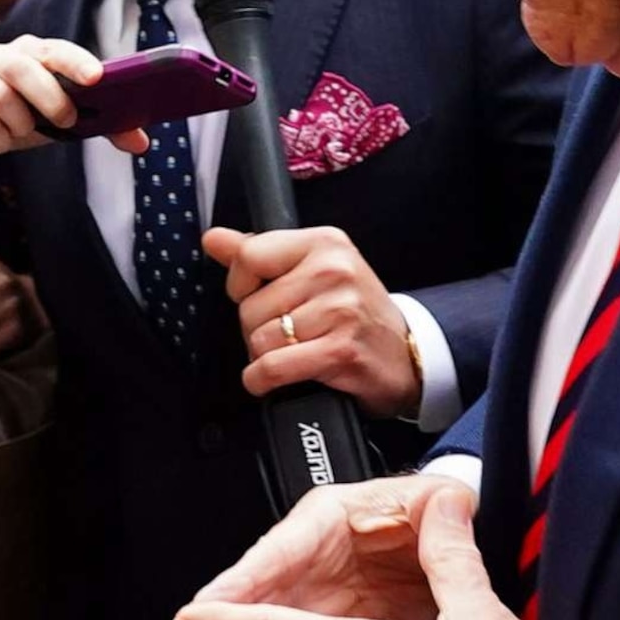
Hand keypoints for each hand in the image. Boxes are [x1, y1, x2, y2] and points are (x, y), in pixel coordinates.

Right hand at [0, 36, 146, 179]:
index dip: (76, 62)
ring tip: (22, 132)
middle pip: (24, 66)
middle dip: (50, 96)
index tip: (96, 78)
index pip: (56, 49)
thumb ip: (101, 127)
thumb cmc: (18, 120)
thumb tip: (140, 142)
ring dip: (18, 120)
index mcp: (31, 54)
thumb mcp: (61, 122)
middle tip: (66, 122)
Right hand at [174, 470, 463, 619]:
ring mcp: (315, 604)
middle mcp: (312, 563)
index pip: (282, 553)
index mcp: (331, 523)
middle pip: (257, 605)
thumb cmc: (430, 520)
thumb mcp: (437, 510)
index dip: (245, 584)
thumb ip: (442, 509)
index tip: (210, 610)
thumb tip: (452, 499)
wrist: (447, 549)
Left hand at [203, 225, 419, 417]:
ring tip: (294, 352)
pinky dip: (263, 380)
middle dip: (257, 329)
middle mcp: (334, 270)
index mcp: (325, 243)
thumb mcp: (313, 271)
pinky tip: (275, 379)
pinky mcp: (340, 350)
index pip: (249, 255)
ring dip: (264, 357)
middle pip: (249, 306)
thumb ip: (259, 253)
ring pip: (258, 339)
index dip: (241, 285)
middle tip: (288, 334)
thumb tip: (214, 239)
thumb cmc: (355, 314)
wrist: (405, 357)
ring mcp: (340, 310)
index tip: (259, 297)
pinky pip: (272, 367)